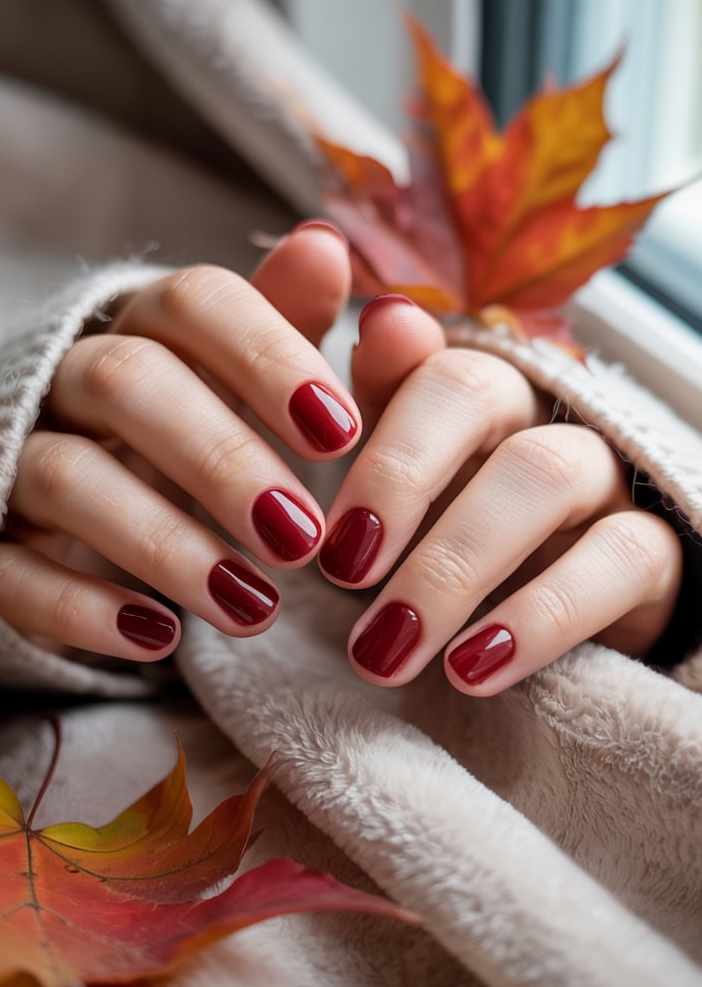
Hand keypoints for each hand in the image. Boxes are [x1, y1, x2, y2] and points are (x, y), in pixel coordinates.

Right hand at [0, 224, 356, 659]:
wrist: (73, 497)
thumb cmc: (185, 427)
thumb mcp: (238, 380)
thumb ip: (284, 323)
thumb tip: (326, 244)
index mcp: (145, 327)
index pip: (193, 302)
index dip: (267, 357)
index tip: (343, 432)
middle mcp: (69, 377)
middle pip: (127, 383)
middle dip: (219, 457)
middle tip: (303, 536)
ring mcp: (14, 454)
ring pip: (67, 476)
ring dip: (164, 543)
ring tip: (254, 607)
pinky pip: (11, 568)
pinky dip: (82, 607)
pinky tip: (160, 639)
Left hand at [320, 295, 683, 693]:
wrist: (555, 625)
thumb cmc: (460, 539)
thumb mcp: (407, 484)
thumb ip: (386, 403)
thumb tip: (383, 316)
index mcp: (473, 394)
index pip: (432, 366)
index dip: (381, 443)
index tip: (329, 540)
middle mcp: (540, 413)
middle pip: (481, 393)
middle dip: (399, 480)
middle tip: (342, 576)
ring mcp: (606, 478)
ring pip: (546, 472)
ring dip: (454, 564)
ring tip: (386, 648)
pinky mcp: (656, 552)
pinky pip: (618, 560)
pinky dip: (538, 618)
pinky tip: (470, 671)